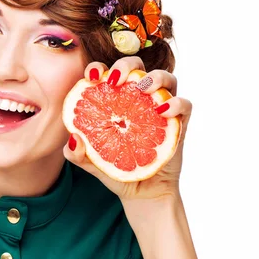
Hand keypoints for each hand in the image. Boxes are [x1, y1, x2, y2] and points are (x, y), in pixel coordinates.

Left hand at [63, 56, 192, 202]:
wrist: (142, 193)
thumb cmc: (115, 170)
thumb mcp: (89, 163)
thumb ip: (76, 153)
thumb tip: (73, 138)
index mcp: (116, 100)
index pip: (108, 73)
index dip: (98, 67)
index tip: (91, 77)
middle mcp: (139, 99)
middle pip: (137, 67)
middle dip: (126, 65)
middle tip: (115, 80)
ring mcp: (160, 108)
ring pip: (166, 78)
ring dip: (155, 77)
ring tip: (143, 88)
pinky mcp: (178, 123)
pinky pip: (185, 104)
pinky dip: (177, 103)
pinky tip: (163, 111)